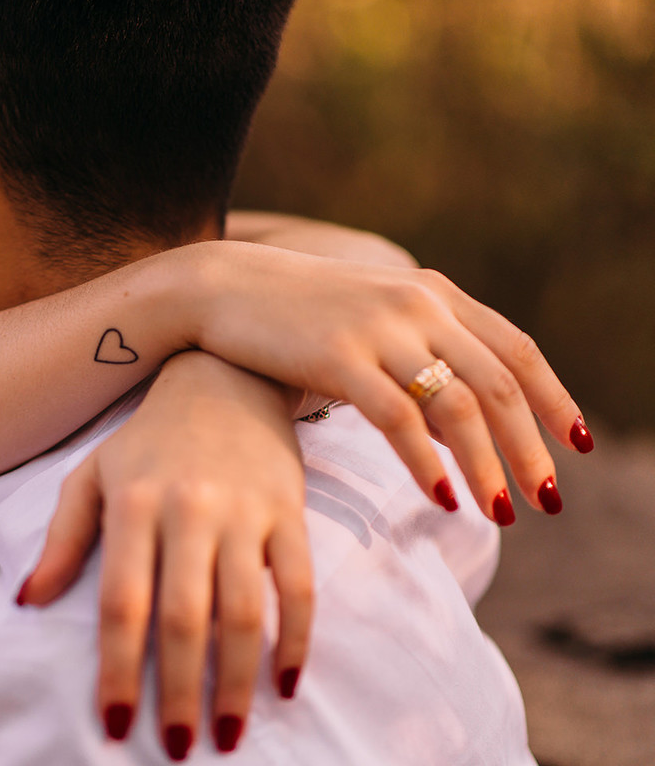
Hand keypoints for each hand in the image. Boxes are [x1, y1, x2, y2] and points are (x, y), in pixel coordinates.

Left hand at [20, 352, 310, 757]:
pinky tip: (285, 683)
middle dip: (177, 691)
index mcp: (134, 501)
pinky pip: (299, 586)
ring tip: (228, 733)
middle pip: (183, 617)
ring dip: (237, 681)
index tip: (114, 725)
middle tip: (174, 746)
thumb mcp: (92, 476)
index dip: (116, 668)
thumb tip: (25, 603)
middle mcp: (189, 506)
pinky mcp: (290, 512)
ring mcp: (245, 510)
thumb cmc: (147, 439)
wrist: (224, 376)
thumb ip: (63, 539)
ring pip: (244, 611)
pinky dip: (296, 639)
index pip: (122, 602)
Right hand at [175, 239, 588, 524]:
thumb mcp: (370, 319)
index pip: (516, 348)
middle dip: (531, 448)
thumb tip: (460, 424)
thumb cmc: (294, 314)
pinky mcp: (337, 356)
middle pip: (499, 383)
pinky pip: (399, 419)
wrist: (221, 285)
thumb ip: (420, 354)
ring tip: (501, 514)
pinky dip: (427, 464)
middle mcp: (416, 304)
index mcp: (431, 292)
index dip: (555, 398)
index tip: (578, 445)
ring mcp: (378, 329)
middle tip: (547, 501)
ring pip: (458, 406)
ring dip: (488, 466)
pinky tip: (442, 497)